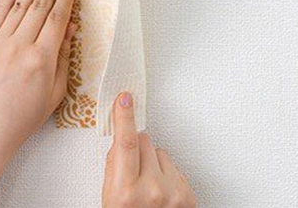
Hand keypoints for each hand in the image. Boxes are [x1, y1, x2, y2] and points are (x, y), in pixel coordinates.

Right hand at [103, 93, 195, 207]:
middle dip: (136, 147)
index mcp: (125, 191)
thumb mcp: (110, 197)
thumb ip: (115, 167)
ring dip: (153, 163)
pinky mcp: (187, 195)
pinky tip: (160, 193)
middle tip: (131, 168)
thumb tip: (122, 140)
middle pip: (143, 141)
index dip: (124, 118)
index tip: (125, 100)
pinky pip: (174, 167)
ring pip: (160, 152)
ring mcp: (172, 193)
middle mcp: (151, 190)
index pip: (126, 143)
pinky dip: (166, 175)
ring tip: (147, 185)